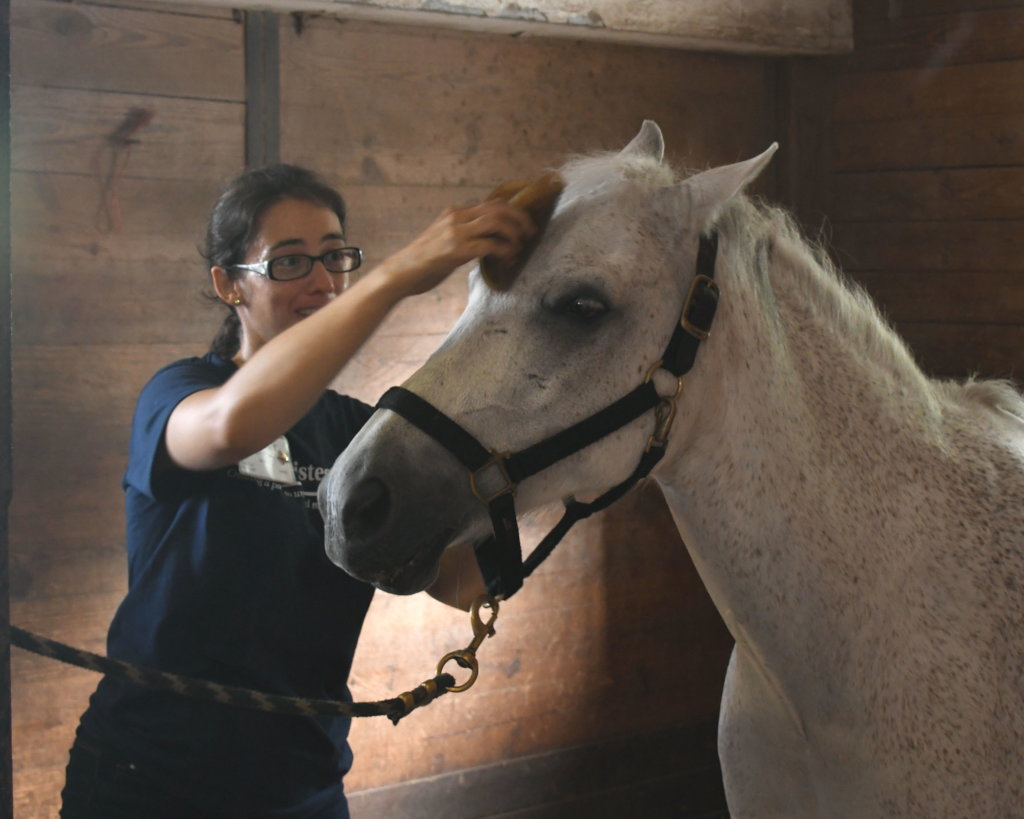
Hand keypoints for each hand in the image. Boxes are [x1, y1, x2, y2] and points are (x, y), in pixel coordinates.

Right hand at [374, 199, 535, 296]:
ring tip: (519, 248)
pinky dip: (505, 252)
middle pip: (499, 208)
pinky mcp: (456, 250)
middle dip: (520, 220)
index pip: (492, 204)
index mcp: (455, 213)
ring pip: (497, 222)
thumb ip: (463, 235)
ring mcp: (456, 232)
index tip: (525, 226)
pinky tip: (506, 261)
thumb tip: (487, 241)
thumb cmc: (422, 262)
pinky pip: (491, 245)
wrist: (400, 273)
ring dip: (514, 234)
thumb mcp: (443, 240)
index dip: (514, 213)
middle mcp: (456, 217)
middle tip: (530, 234)